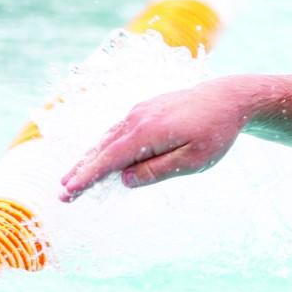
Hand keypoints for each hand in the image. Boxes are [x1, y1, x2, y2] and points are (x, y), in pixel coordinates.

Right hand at [59, 78, 257, 200]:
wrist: (228, 98)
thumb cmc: (215, 132)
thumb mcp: (193, 160)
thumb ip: (157, 170)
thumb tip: (124, 179)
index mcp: (147, 132)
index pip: (109, 160)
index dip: (87, 177)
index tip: (68, 192)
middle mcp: (137, 118)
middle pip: (101, 149)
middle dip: (80, 171)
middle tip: (62, 193)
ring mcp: (139, 111)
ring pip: (107, 139)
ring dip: (89, 159)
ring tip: (73, 179)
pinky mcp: (145, 109)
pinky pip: (118, 131)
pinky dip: (104, 146)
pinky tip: (99, 158)